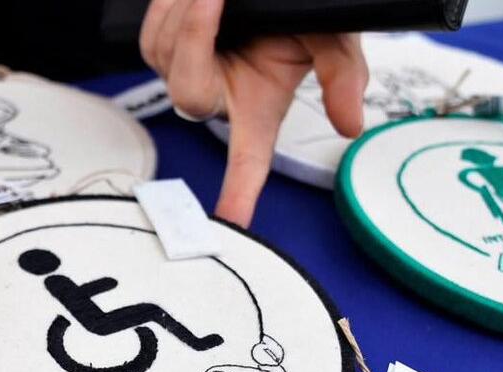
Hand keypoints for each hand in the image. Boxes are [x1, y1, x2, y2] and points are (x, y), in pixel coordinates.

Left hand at [140, 0, 367, 224]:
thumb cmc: (303, 16)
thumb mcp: (334, 42)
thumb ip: (342, 79)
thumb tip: (350, 126)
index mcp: (256, 109)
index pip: (248, 162)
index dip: (239, 193)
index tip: (232, 220)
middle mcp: (217, 96)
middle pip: (188, 93)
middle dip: (197, 40)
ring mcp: (185, 73)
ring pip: (164, 56)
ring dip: (186, 16)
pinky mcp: (162, 48)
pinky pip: (152, 35)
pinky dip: (170, 9)